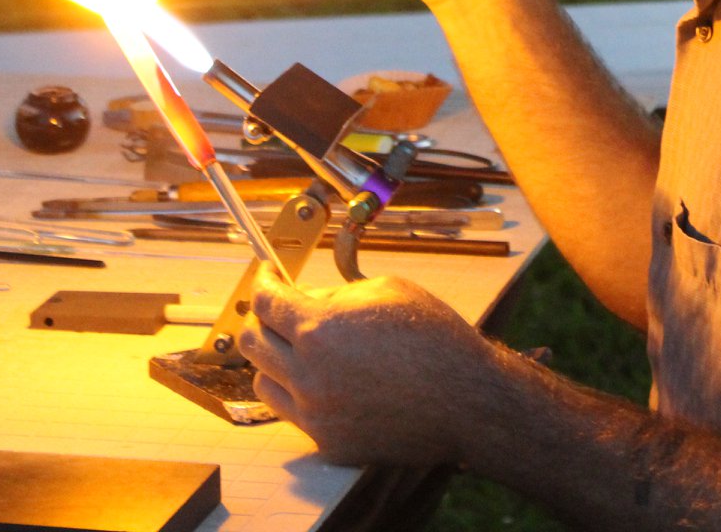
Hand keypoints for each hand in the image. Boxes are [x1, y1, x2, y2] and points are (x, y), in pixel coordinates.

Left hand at [241, 270, 501, 467]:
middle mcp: (308, 375)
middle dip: (260, 318)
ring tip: (301, 349)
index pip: (265, 302)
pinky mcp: (329, 443)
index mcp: (320, 329)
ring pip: (264, 382)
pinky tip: (327, 381)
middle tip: (276, 310)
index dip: (263, 283)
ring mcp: (316, 415)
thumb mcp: (385, 290)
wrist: (467, 399)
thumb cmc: (434, 338)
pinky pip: (295, 415)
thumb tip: (306, 300)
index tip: (267, 276)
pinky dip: (302, 394)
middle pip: (252, 343)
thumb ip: (335, 295)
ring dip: (275, 361)